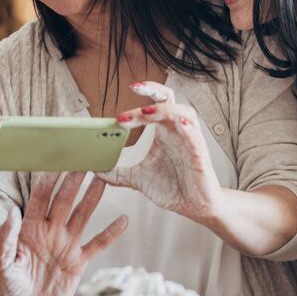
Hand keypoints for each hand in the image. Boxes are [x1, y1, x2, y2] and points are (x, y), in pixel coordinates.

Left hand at [0, 172, 128, 295]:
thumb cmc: (6, 288)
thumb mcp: (0, 264)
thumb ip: (6, 238)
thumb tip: (12, 211)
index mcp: (30, 228)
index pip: (40, 197)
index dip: (48, 179)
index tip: (56, 160)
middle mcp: (50, 231)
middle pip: (65, 200)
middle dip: (74, 180)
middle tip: (85, 159)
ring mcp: (66, 244)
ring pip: (83, 215)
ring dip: (93, 197)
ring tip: (104, 177)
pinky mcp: (79, 262)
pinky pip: (98, 244)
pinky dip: (111, 233)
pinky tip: (124, 219)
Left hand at [97, 81, 224, 220]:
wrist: (194, 206)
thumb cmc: (174, 187)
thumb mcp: (138, 179)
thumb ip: (117, 173)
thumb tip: (96, 170)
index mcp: (163, 132)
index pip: (152, 105)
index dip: (136, 104)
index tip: (118, 116)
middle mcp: (177, 131)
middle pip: (168, 99)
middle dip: (152, 91)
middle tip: (134, 89)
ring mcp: (190, 141)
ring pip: (183, 112)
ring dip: (165, 109)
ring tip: (146, 111)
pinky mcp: (200, 156)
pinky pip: (195, 137)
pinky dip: (188, 129)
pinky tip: (179, 124)